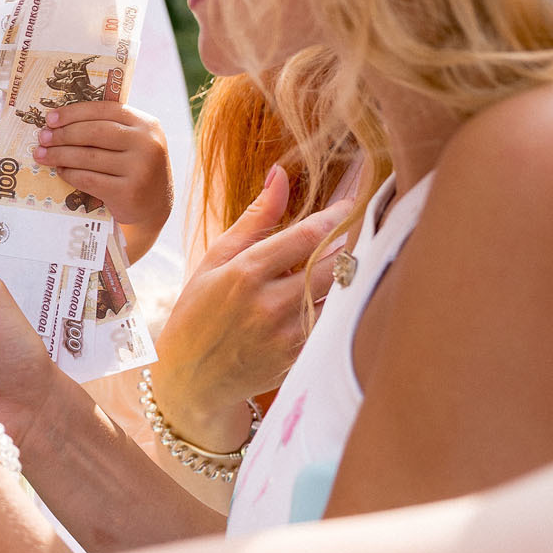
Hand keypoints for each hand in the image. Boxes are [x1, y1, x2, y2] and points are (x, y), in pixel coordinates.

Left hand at [32, 101, 172, 228]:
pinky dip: (70, 174)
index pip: (104, 110)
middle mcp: (147, 144)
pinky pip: (89, 179)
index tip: (50, 118)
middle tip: (42, 138)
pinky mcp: (128, 192)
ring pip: (88, 157)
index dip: (74, 112)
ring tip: (42, 155)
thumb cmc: (134, 168)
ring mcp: (140, 169)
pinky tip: (60, 171)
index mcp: (146, 124)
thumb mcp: (131, 143)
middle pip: (94, 132)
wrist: (154, 207)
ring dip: (59, 155)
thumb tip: (58, 121)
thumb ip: (107, 128)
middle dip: (63, 135)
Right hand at [151, 165, 352, 450]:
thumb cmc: (198, 311)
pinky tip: (336, 297)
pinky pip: (334, 323)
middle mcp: (268, 304)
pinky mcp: (299, 358)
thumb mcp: (215, 259)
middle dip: (351, 245)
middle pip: (333, 265)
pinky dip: (340, 306)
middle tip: (361, 230)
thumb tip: (280, 175)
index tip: (351, 205)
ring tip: (352, 262)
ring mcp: (287, 335)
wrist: (191, 378)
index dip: (335, 217)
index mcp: (244, 273)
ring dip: (350, 276)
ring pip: (339, 296)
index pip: (306, 236)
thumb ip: (254, 219)